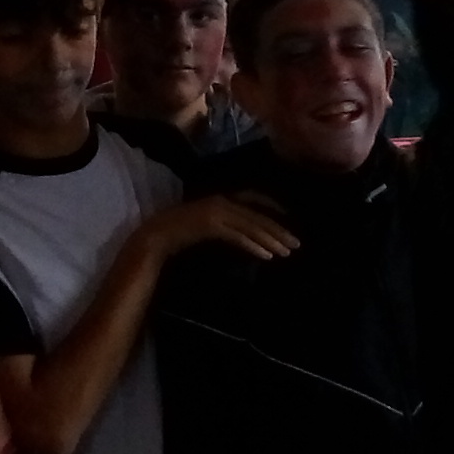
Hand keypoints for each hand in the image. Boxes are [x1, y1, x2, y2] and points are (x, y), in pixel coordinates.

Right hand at [147, 192, 299, 264]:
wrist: (155, 235)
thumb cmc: (181, 232)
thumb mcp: (208, 223)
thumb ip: (226, 224)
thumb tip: (247, 233)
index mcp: (221, 197)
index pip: (254, 197)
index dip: (273, 206)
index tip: (289, 218)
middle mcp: (222, 200)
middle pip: (258, 215)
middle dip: (279, 229)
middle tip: (297, 244)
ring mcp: (216, 212)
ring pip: (251, 226)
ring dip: (271, 240)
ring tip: (287, 252)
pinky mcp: (211, 225)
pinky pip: (238, 236)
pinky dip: (254, 246)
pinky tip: (267, 256)